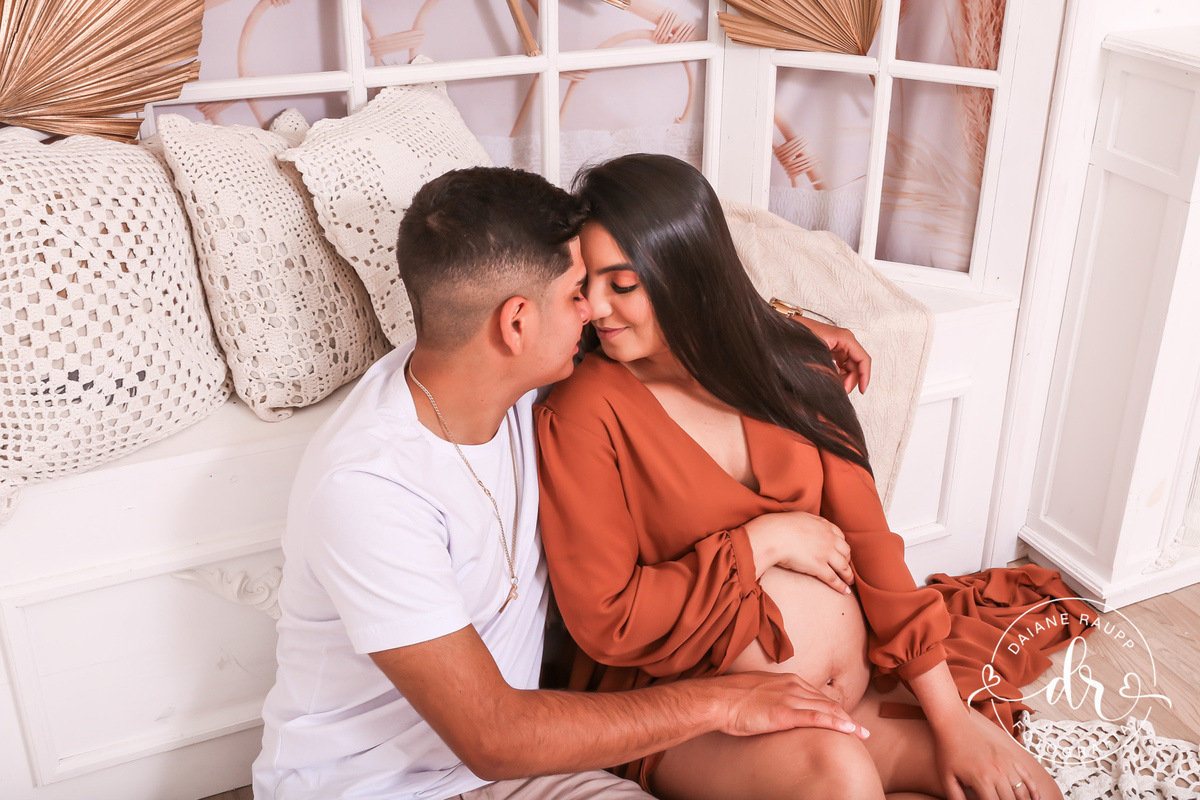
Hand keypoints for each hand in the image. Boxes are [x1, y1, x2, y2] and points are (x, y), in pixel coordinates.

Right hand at [713, 671, 870, 739]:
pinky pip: (817, 718)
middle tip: (862, 729)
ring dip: (848, 722)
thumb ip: (772, 696)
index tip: (845, 718)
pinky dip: (836, 724)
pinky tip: (850, 731)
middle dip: (847, 716)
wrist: (718, 699)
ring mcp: (790, 698)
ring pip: (827, 709)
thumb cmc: (731, 698)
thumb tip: (775, 707)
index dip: (833, 708)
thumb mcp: (757, 691)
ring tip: (862, 734)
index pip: (817, 695)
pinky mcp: (785, 713)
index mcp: (787, 680)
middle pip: (827, 702)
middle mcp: (793, 686)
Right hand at [745, 510, 853, 593]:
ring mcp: (826, 553)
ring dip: (848, 576)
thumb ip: (810, 522)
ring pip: (843, 567)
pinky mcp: (819, 567)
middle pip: (845, 552)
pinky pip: (834, 578)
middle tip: (846, 568)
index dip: (842, 547)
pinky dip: (841, 586)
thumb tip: (808, 525)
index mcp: (824, 526)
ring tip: (849, 582)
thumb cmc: (781, 526)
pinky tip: (845, 591)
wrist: (775, 535)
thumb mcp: (801, 517)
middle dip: (847, 560)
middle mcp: (829, 539)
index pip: (840, 537)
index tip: (842, 553)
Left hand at [798, 317, 871, 393]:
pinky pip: (842, 365)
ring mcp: (840, 345)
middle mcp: (845, 341)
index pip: (863, 359)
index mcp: (845, 338)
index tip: (862, 390)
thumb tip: (836, 384)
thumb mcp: (817, 352)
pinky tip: (831, 379)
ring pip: (850, 366)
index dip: (865, 376)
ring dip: (845, 379)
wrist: (787, 328)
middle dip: (851, 381)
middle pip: (857, 365)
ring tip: (835, 387)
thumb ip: (829, 367)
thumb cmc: (800, 334)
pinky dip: (839, 374)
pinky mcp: (833, 349)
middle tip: (841, 392)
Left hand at [933, 708, 1061, 799]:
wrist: (954, 726)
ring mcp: (1007, 764)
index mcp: (982, 780)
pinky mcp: (1011, 757)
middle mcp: (998, 773)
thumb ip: (956, 797)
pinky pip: (1027, 776)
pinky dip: (1034, 790)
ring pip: (1023, 792)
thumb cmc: (948, 752)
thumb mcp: (947, 778)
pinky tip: (1037, 799)